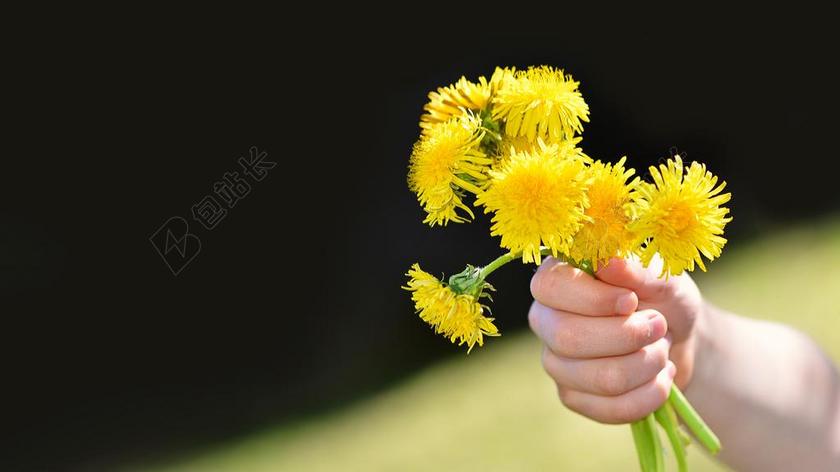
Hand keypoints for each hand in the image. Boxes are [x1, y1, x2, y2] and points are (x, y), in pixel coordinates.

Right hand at [528, 255, 703, 423]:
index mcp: (556, 279)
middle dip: (628, 336)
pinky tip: (659, 376)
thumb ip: (635, 269)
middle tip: (659, 325)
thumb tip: (608, 262)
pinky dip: (650, 393)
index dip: (592, 298)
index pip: (550, 287)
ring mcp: (555, 361)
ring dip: (647, 364)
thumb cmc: (662, 297)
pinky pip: (611, 408)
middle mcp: (545, 319)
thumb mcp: (661, 275)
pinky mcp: (572, 396)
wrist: (676, 340)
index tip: (631, 301)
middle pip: (568, 338)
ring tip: (662, 349)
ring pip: (598, 377)